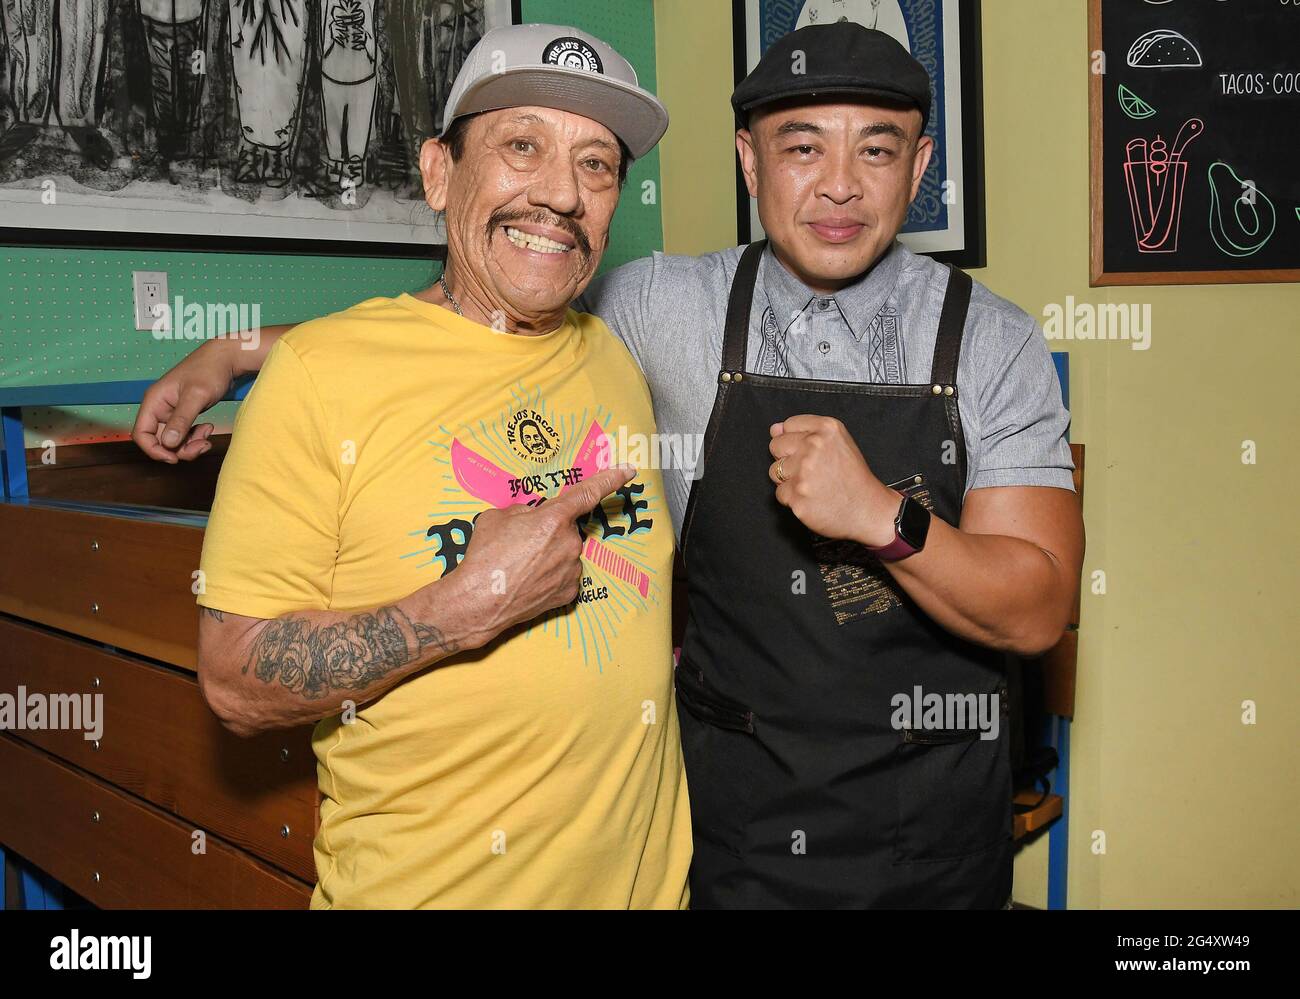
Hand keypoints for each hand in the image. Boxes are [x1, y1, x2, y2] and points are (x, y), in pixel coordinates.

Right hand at [131, 339, 237, 462]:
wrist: (226, 359)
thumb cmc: (209, 371)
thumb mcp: (196, 396)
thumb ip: (182, 419)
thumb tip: (168, 443)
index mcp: (154, 401)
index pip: (141, 433)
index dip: (154, 450)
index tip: (174, 458)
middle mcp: (159, 407)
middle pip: (160, 441)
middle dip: (180, 448)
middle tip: (202, 445)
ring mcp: (172, 412)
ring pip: (174, 440)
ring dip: (191, 444)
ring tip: (208, 433)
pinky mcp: (184, 414)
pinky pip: (184, 434)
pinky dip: (196, 437)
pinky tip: (208, 428)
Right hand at [450, 466, 636, 645]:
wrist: (479, 601)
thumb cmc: (484, 556)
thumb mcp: (498, 517)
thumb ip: (524, 511)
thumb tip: (532, 517)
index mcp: (553, 518)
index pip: (588, 492)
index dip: (610, 478)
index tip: (628, 470)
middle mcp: (570, 543)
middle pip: (565, 529)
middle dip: (547, 532)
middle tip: (520, 545)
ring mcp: (572, 569)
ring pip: (565, 553)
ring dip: (548, 555)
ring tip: (519, 567)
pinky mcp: (570, 592)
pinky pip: (564, 575)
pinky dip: (550, 576)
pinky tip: (529, 582)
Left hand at [768, 415, 899, 545]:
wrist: (868, 510)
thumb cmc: (854, 478)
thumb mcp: (839, 444)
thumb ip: (806, 432)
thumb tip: (775, 429)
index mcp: (826, 429)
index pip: (789, 425)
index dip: (796, 440)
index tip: (810, 452)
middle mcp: (814, 446)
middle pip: (776, 446)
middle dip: (788, 459)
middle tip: (811, 471)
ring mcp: (804, 472)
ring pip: (775, 471)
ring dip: (788, 480)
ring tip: (812, 485)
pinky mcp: (797, 496)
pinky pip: (780, 493)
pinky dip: (792, 499)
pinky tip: (811, 498)